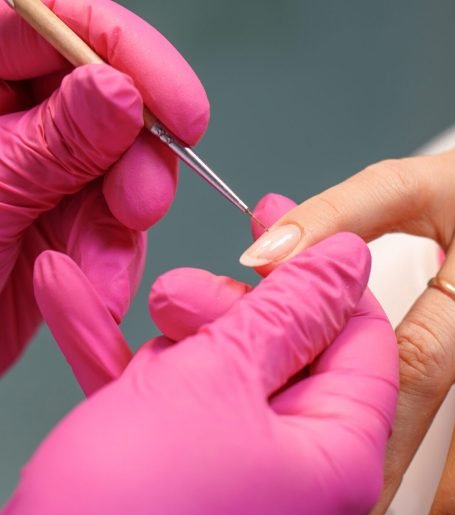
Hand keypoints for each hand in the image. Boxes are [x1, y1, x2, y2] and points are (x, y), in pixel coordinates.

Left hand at [0, 0, 207, 373]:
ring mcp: (38, 174)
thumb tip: (123, 89)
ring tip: (100, 266)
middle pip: (107, 102)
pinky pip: (112, 231)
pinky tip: (98, 288)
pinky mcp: (59, 227)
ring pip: (121, 174)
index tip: (178, 107)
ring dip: (122, 228)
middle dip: (137, 158)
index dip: (128, 54)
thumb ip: (59, 139)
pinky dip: (113, 263)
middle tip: (141, 201)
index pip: (57, 23)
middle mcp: (8, 118)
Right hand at [0, 195, 397, 514]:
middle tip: (183, 294)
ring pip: (237, 395)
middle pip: (296, 369)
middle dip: (232, 319)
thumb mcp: (216, 375)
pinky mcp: (211, 514)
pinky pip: (198, 432)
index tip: (292, 232)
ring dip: (180, 349)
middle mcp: (316, 500)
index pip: (367, 346)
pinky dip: (152, 386)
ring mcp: (263, 511)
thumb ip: (290, 308)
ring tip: (133, 324)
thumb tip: (344, 262)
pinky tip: (96, 327)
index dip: (326, 279)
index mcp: (344, 467)